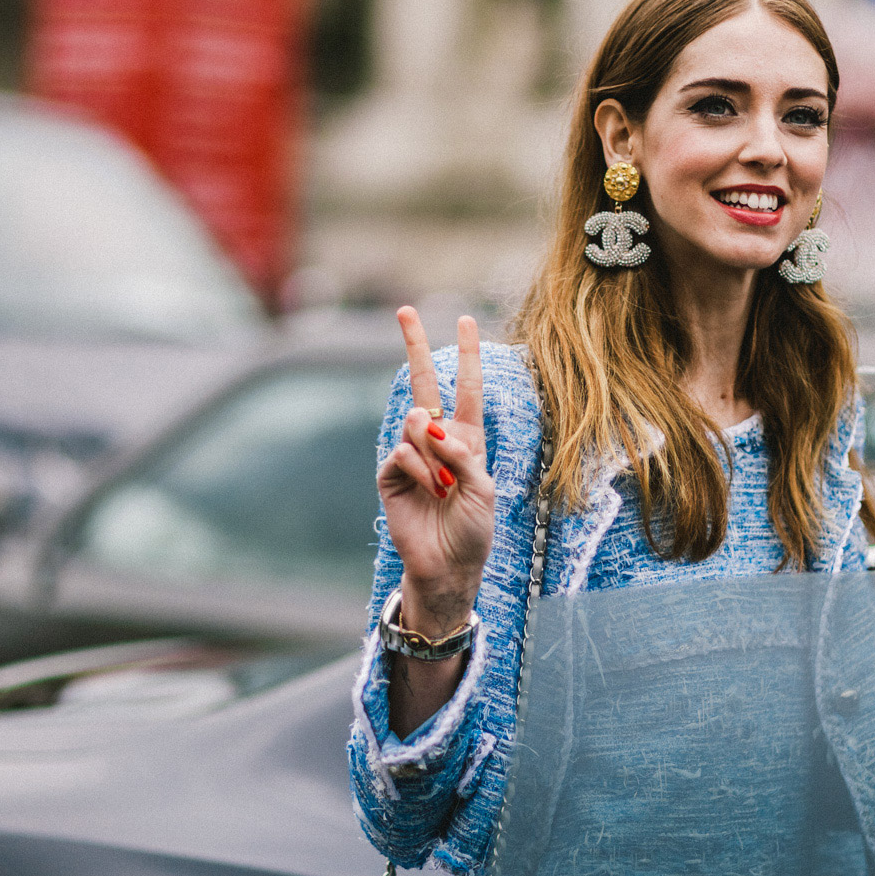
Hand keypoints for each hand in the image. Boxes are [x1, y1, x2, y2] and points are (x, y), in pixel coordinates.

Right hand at [377, 308, 494, 638]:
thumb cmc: (474, 529)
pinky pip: (403, 453)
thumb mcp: (484, 486)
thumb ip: (462, 451)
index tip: (465, 320)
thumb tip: (428, 424)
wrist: (448, 565)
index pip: (467, 388)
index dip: (466, 355)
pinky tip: (430, 491)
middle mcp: (438, 440)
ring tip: (444, 486)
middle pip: (424, 383)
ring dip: (434, 453)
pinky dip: (421, 470)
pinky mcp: (391, 473)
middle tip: (404, 310)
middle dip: (415, 346)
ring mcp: (411, 454)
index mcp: (468, 439)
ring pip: (416, 422)